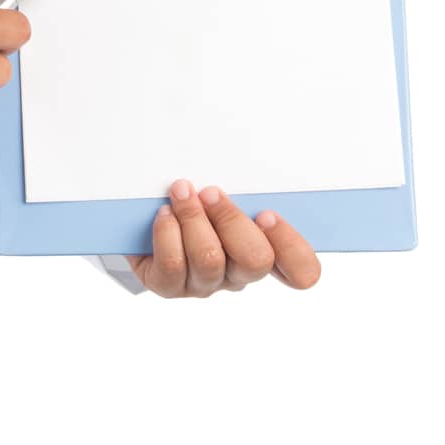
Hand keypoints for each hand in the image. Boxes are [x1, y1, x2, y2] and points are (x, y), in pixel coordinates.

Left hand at [124, 180, 320, 297]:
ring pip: (210, 258)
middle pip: (256, 260)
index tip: (266, 212)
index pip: (303, 272)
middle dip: (232, 220)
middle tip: (212, 193)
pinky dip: (168, 232)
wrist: (142, 219)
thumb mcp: (223, 190)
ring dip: (194, 217)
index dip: (291, 246)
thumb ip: (243, 187)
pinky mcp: (169, 286)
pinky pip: (174, 264)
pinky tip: (164, 212)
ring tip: (181, 192)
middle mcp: (239, 274)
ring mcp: (205, 284)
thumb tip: (247, 158)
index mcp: (265, 251)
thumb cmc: (194, 199)